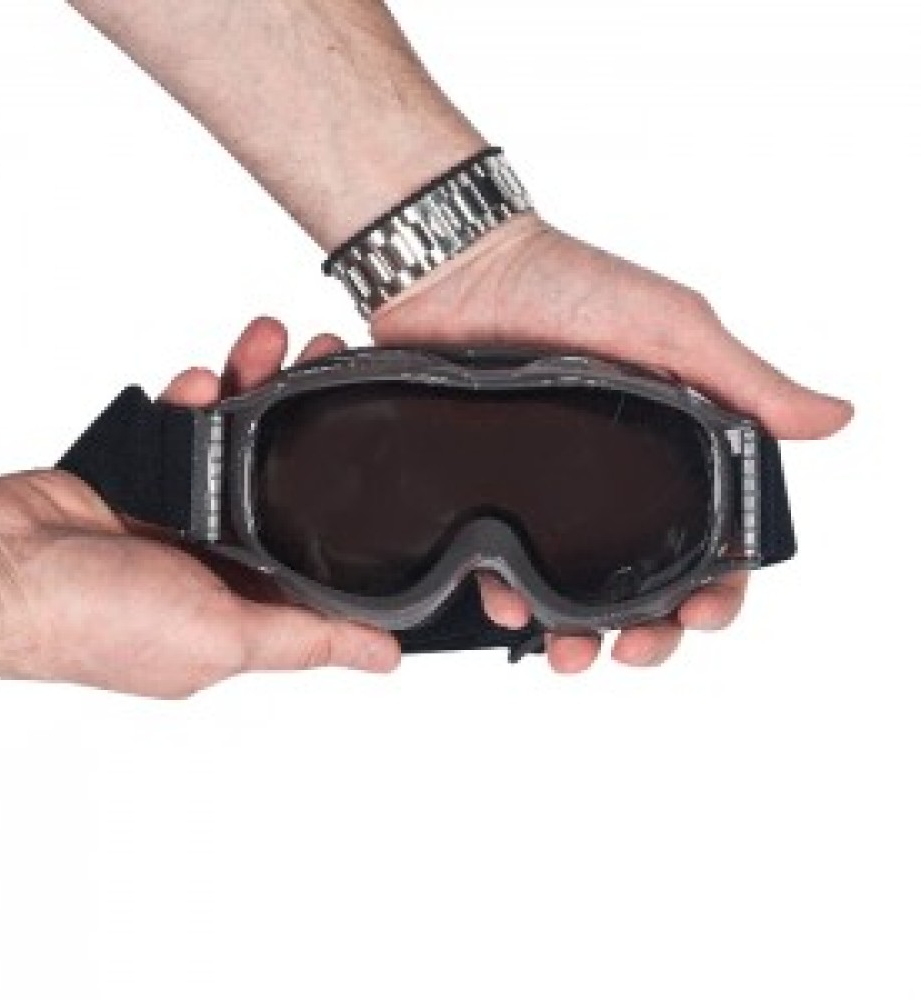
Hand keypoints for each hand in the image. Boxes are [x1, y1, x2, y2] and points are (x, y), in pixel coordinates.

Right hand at [0, 319, 399, 696]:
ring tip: (272, 345)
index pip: (316, 552)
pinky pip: (185, 424)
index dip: (347, 500)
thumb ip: (305, 640)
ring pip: (237, 441)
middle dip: (302, 422)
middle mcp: (215, 560)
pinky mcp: (142, 473)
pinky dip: (197, 398)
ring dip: (256, 388)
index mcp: (242, 606)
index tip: (368, 441)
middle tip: (326, 363)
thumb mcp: (220, 638)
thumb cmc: (91, 622)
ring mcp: (178, 513)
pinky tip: (202, 384)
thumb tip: (385, 658)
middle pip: (280, 481)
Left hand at [370, 214, 853, 672]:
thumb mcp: (671, 328)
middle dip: (649, 630)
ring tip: (570, 654)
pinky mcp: (490, 492)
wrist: (461, 268)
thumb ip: (744, 382)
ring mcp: (550, 491)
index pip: (709, 539)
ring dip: (579, 633)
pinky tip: (507, 609)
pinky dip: (508, 597)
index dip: (716, 588)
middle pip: (644, 581)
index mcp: (670, 450)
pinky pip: (501, 565)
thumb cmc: (570, 285)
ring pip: (574, 589)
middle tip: (634, 652)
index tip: (702, 613)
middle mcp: (613, 480)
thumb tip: (834, 420)